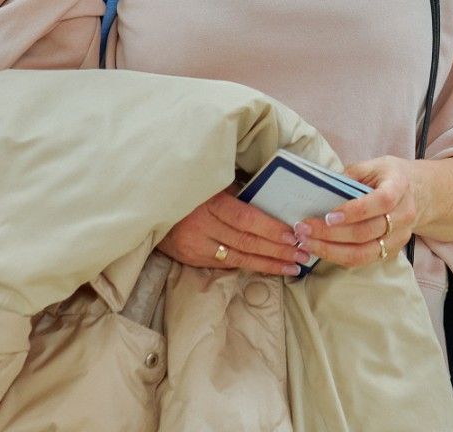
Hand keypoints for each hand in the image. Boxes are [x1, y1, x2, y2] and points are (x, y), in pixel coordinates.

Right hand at [156, 190, 309, 275]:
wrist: (149, 207)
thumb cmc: (188, 189)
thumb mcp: (211, 185)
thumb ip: (236, 194)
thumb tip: (273, 204)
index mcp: (209, 203)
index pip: (245, 219)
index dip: (270, 229)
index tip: (294, 235)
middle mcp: (202, 227)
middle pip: (246, 242)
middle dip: (277, 250)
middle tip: (303, 255)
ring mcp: (196, 246)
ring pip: (238, 258)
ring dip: (269, 263)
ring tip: (293, 267)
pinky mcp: (192, 259)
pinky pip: (226, 264)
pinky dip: (249, 266)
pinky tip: (269, 268)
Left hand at [295, 156, 421, 268]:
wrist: (417, 193)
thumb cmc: (387, 176)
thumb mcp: (372, 165)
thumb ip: (349, 176)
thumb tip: (319, 190)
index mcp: (400, 186)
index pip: (381, 202)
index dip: (354, 211)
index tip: (328, 216)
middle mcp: (404, 214)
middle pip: (367, 231)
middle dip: (331, 234)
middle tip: (304, 229)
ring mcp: (400, 236)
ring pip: (364, 252)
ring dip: (331, 250)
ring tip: (307, 242)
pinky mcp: (392, 251)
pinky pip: (363, 260)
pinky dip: (338, 257)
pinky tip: (320, 249)